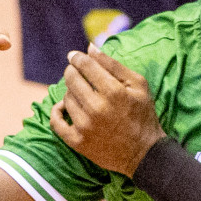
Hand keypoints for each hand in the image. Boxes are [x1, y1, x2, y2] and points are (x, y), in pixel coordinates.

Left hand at [50, 47, 165, 175]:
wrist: (144, 153)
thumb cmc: (143, 115)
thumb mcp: (138, 85)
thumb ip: (113, 64)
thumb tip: (89, 47)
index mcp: (113, 91)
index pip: (84, 65)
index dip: (77, 57)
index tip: (75, 56)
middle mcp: (97, 108)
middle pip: (71, 78)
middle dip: (72, 71)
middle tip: (77, 74)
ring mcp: (85, 126)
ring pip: (66, 97)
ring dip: (71, 92)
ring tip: (83, 95)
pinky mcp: (77, 141)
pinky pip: (56, 121)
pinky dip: (57, 111)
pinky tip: (64, 107)